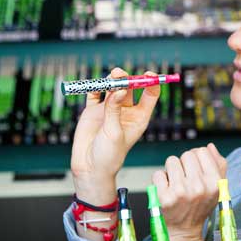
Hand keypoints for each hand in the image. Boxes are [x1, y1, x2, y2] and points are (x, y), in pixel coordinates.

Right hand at [71, 67, 159, 203]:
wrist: (90, 166)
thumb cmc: (109, 155)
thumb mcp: (115, 132)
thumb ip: (115, 110)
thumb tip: (119, 89)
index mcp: (139, 117)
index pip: (150, 95)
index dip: (151, 83)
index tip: (148, 74)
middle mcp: (126, 111)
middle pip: (130, 88)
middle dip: (128, 79)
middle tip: (121, 74)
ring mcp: (110, 109)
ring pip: (113, 88)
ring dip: (112, 80)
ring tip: (112, 76)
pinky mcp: (94, 110)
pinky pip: (95, 93)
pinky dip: (95, 87)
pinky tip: (95, 86)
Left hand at [152, 143, 226, 240]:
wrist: (184, 230)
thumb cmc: (200, 206)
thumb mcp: (217, 187)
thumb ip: (218, 164)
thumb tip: (209, 146)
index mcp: (214, 182)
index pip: (202, 151)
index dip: (197, 157)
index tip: (195, 168)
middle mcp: (199, 187)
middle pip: (187, 154)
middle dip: (184, 163)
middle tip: (185, 177)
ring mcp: (181, 192)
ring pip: (171, 161)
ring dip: (171, 169)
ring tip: (176, 182)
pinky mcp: (164, 197)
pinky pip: (158, 174)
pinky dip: (160, 180)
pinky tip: (166, 189)